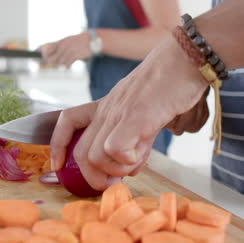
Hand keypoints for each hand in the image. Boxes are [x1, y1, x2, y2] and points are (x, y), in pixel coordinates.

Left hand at [39, 33, 91, 66]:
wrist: (92, 40)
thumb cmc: (79, 42)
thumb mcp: (68, 41)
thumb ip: (58, 48)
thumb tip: (49, 58)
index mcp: (60, 42)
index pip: (46, 46)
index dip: (38, 51)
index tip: (33, 57)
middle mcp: (63, 46)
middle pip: (50, 58)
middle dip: (47, 62)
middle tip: (43, 63)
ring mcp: (68, 51)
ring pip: (59, 63)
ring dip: (61, 64)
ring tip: (67, 59)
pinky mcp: (74, 55)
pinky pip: (67, 65)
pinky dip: (68, 65)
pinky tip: (71, 61)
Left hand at [50, 35, 208, 190]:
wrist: (185, 58)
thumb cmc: (168, 84)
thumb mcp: (142, 111)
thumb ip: (133, 138)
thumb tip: (128, 166)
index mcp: (105, 106)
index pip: (68, 121)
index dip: (58, 146)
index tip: (58, 165)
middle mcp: (107, 110)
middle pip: (81, 152)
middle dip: (93, 177)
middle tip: (113, 183)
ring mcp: (119, 113)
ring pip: (95, 156)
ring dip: (114, 170)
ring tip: (134, 163)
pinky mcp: (136, 117)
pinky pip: (115, 149)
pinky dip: (127, 161)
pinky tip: (143, 154)